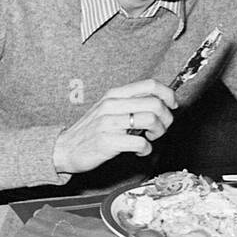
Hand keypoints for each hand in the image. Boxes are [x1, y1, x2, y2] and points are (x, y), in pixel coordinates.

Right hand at [51, 79, 177, 174]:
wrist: (64, 148)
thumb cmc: (90, 131)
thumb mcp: (107, 109)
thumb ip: (129, 104)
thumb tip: (160, 103)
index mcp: (114, 94)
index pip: (150, 85)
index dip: (168, 95)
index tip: (172, 106)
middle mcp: (112, 105)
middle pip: (155, 103)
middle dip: (166, 118)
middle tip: (160, 128)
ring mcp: (109, 122)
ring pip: (151, 120)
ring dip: (158, 132)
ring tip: (150, 138)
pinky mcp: (108, 141)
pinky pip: (140, 143)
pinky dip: (145, 149)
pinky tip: (138, 150)